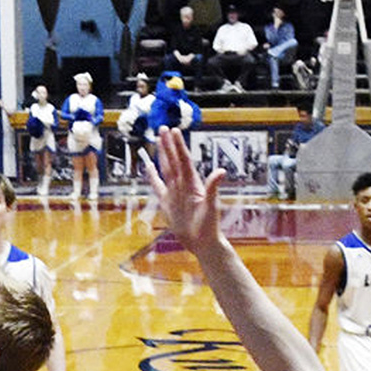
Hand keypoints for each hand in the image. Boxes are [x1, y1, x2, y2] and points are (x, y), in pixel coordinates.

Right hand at [143, 127, 224, 251]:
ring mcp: (174, 193)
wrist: (202, 243)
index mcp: (193, 184)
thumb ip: (213, 187)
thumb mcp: (212, 206)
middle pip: (173, 160)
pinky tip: (149, 167)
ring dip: (162, 155)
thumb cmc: (210, 226)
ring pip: (166, 169)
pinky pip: (158, 186)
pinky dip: (152, 176)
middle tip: (163, 128)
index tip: (174, 131)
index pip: (184, 160)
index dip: (178, 146)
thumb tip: (222, 171)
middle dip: (168, 145)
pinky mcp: (167, 203)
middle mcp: (183, 185)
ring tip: (158, 140)